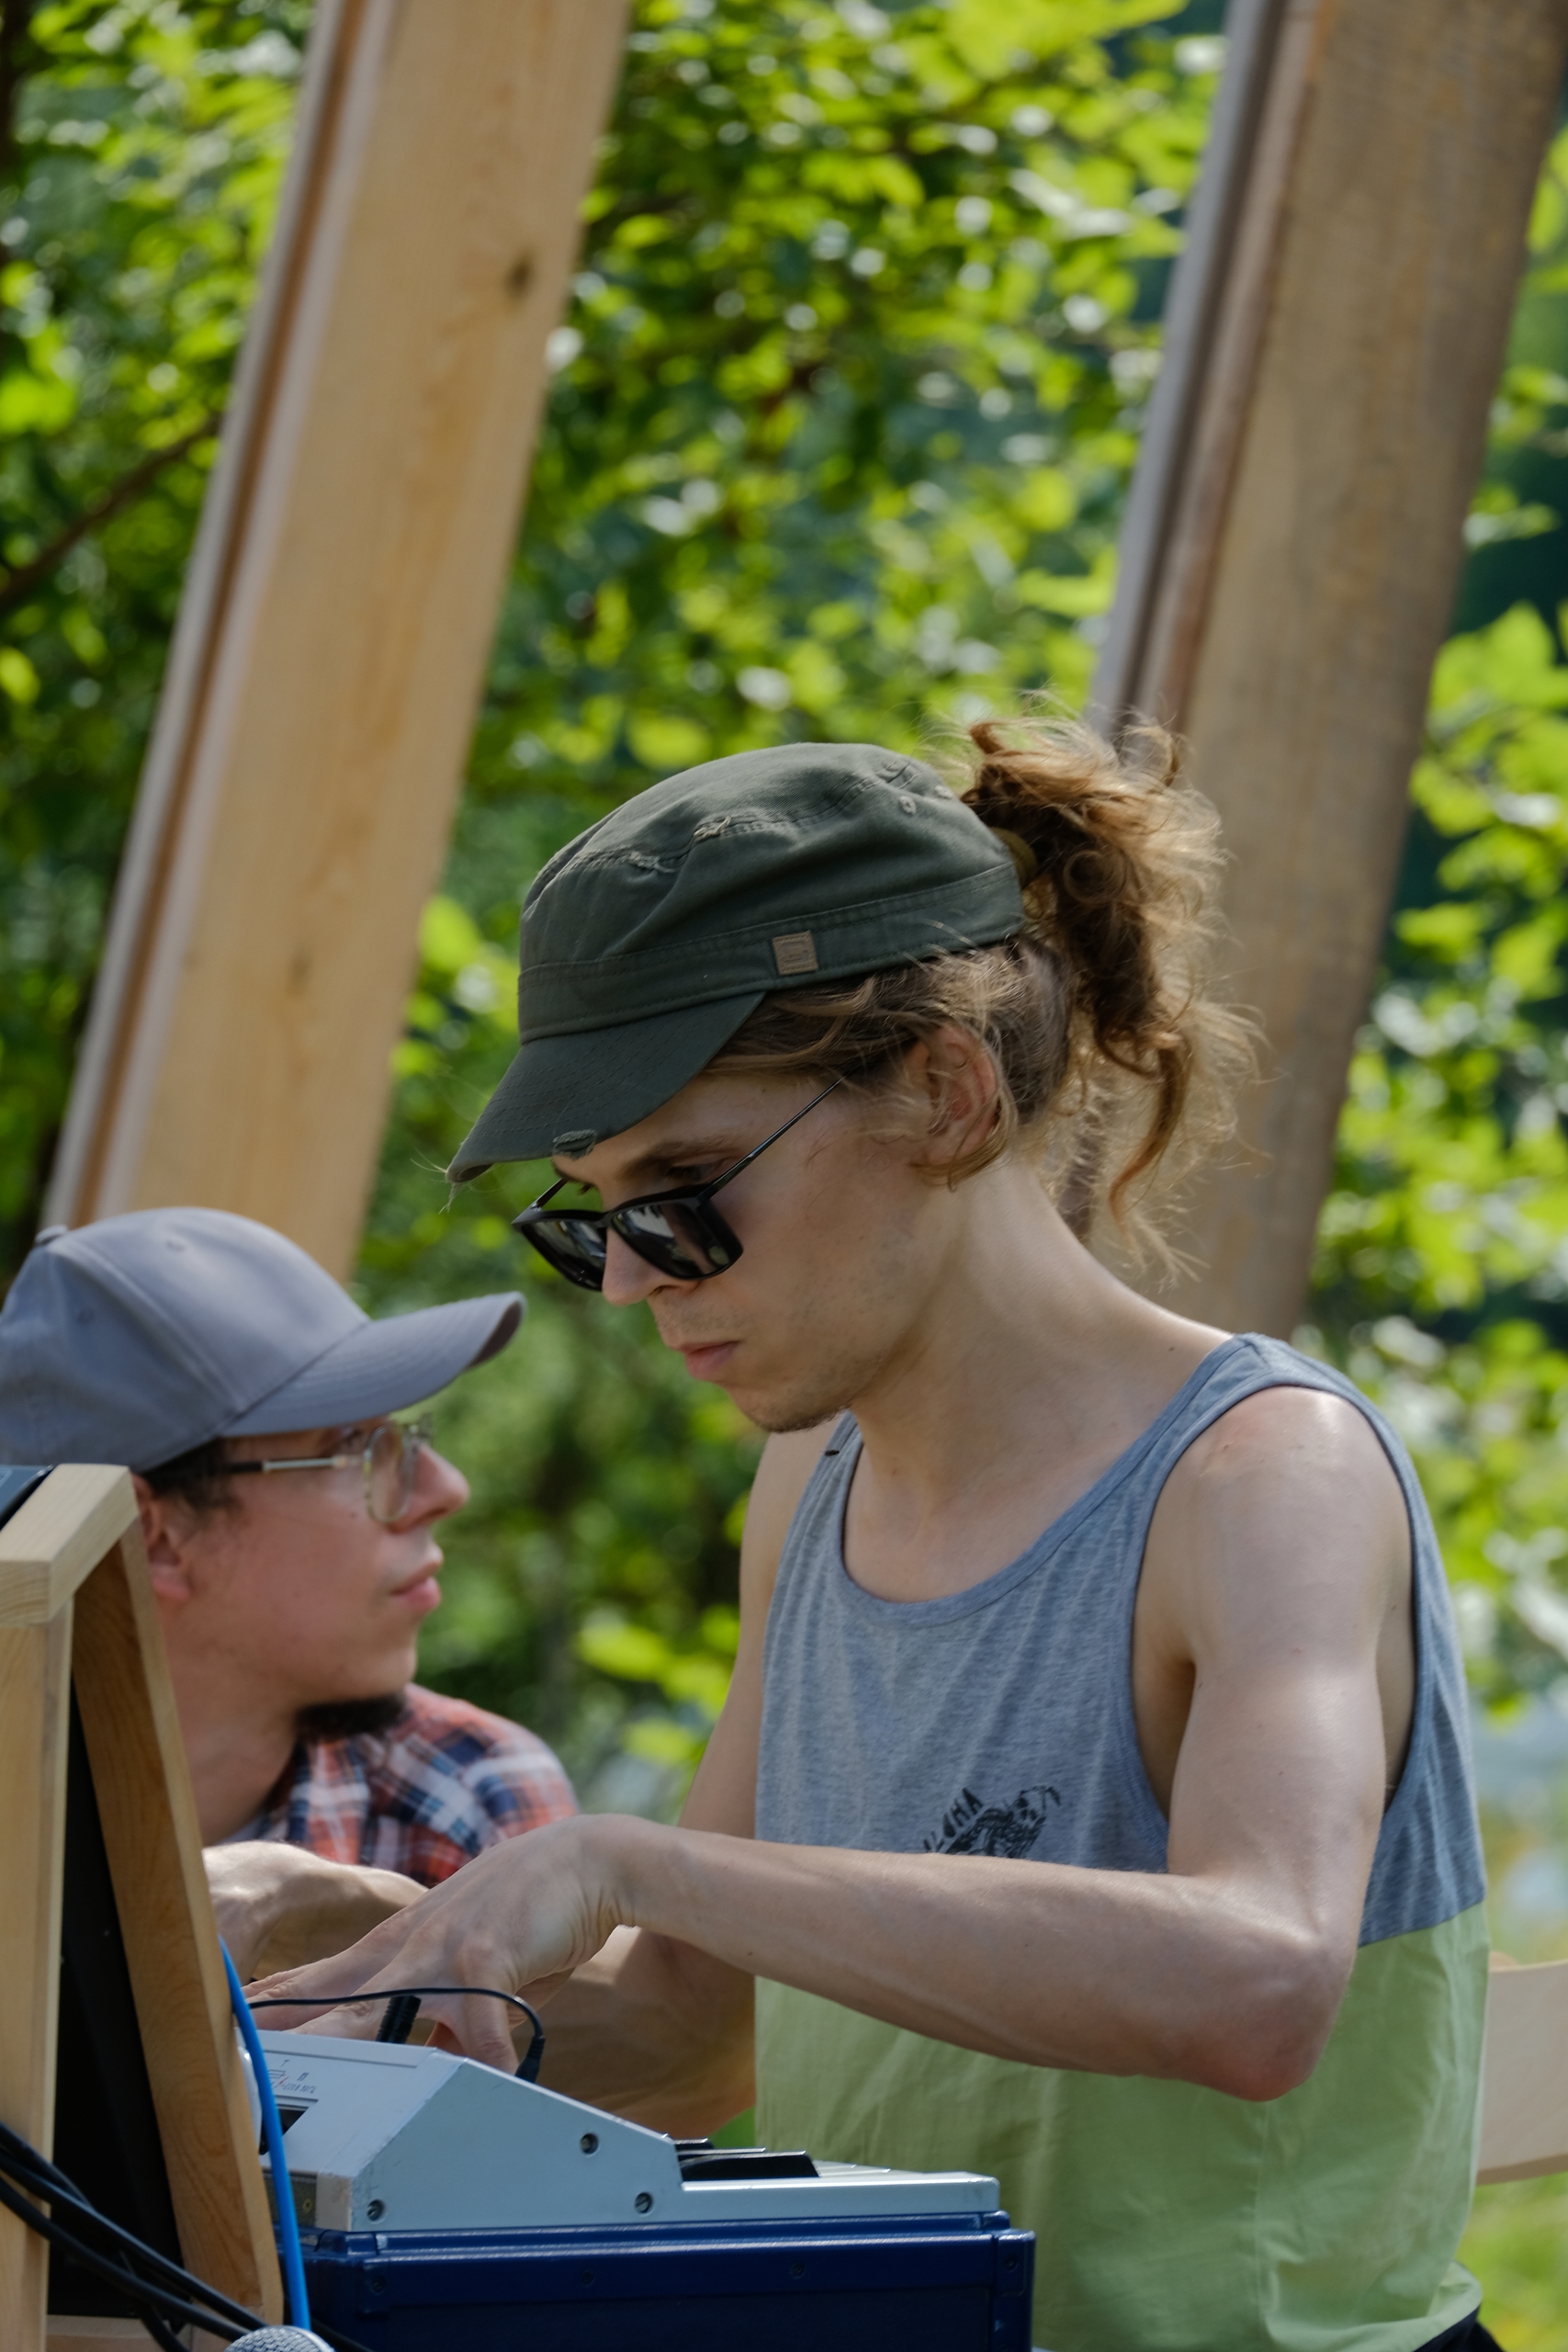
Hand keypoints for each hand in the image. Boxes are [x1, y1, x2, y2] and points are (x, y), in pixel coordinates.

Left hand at [246, 1816, 636, 2070]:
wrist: (585, 1860)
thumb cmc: (524, 1915)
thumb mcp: (465, 1966)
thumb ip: (437, 2010)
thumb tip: (424, 2059)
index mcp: (392, 1950)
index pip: (312, 1982)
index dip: (265, 2010)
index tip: (217, 2034)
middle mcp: (404, 1948)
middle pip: (326, 1999)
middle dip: (277, 2033)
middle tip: (229, 2065)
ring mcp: (441, 1949)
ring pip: (378, 2008)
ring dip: (342, 2046)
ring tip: (311, 2088)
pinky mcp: (486, 1954)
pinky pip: (475, 2025)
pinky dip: (476, 2063)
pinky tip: (479, 2092)